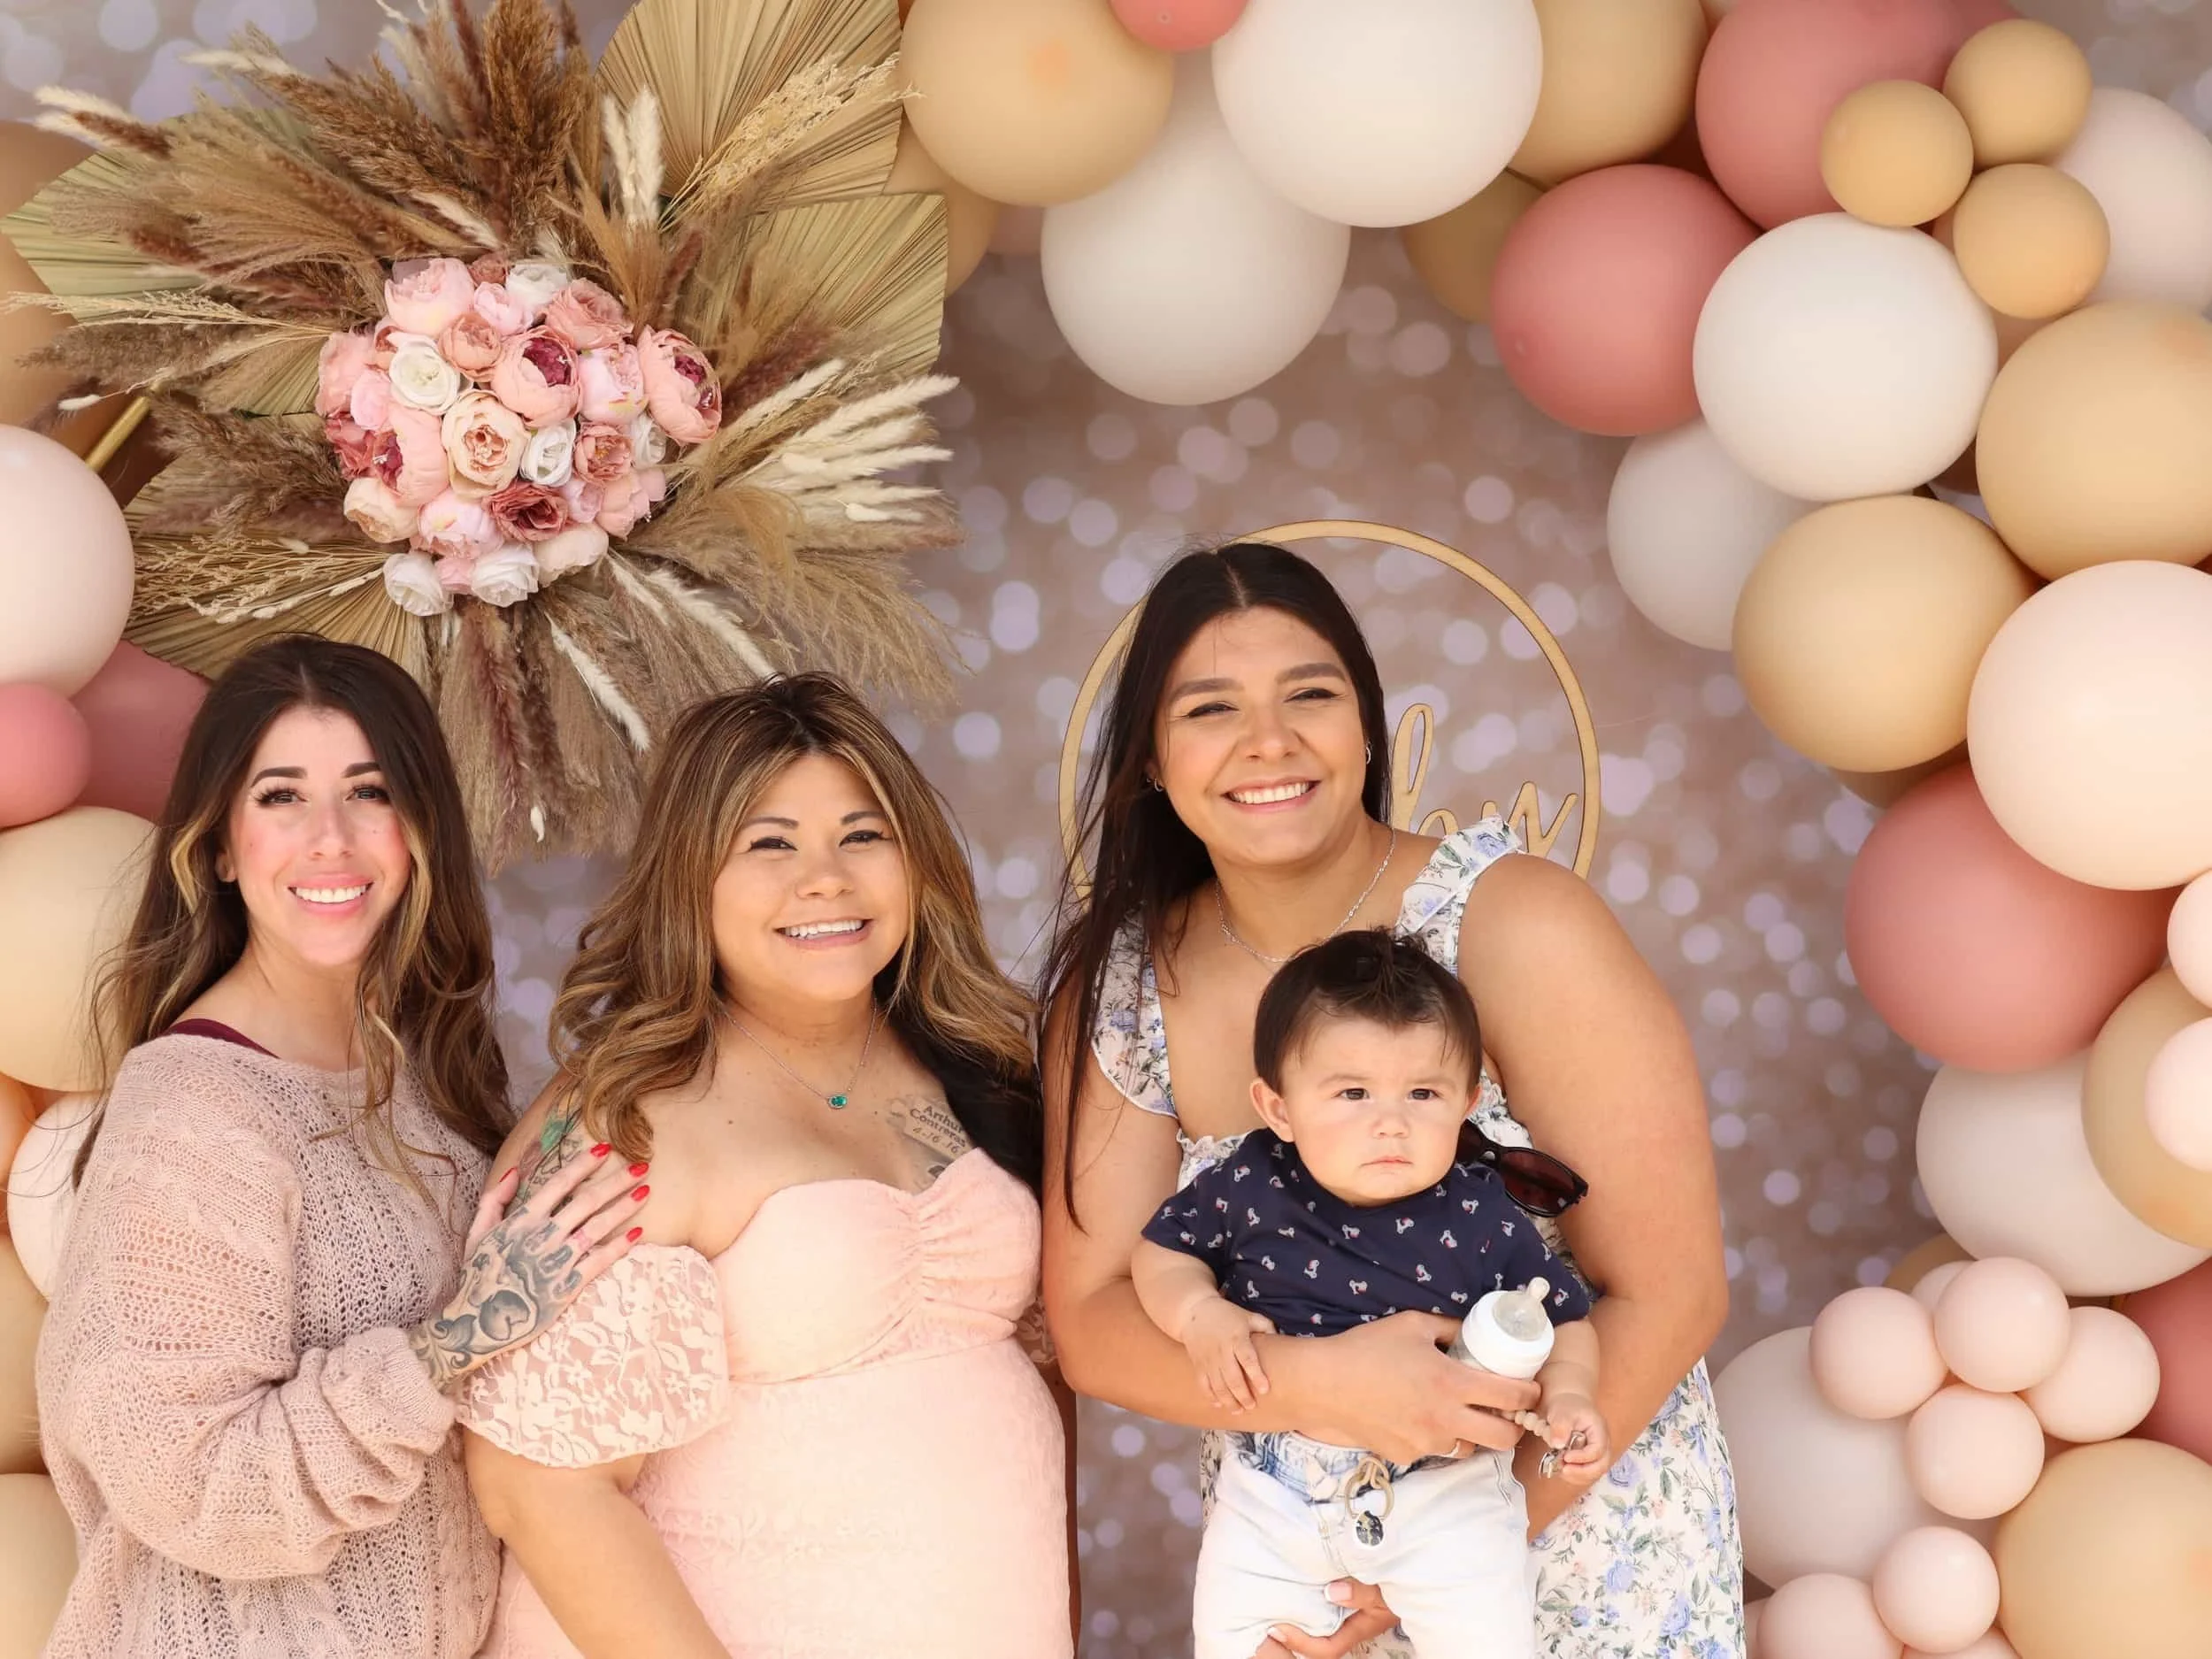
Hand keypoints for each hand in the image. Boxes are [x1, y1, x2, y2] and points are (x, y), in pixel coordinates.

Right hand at [409, 1139, 648, 1388]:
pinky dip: (618, 1246)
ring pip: (597, 1228)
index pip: (558, 1184)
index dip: (583, 1165)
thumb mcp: (477, 1234)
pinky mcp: (566, 1288)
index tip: (605, 1149)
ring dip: (623, 1208)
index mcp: (520, 1222)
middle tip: (642, 1166)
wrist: (476, 1325)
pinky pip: (598, 1262)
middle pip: (586, 1202)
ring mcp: (555, 1263)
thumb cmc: (478, 1275)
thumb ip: (495, 1199)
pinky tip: (637, 1233)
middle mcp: (541, 1238)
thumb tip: (516, 1170)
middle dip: (616, 1182)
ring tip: (646, 1192)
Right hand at [1180, 1299, 1275, 1411]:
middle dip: (1243, 1395)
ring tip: (1238, 1411)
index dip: (1256, 1375)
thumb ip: (1265, 1326)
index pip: (1248, 1359)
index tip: (1265, 1390)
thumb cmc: (1226, 1315)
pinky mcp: (1198, 1364)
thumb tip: (1279, 1339)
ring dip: (1228, 1400)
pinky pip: (1203, 1384)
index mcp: (1237, 1338)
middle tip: (1252, 1406)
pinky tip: (1219, 1404)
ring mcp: (1208, 1359)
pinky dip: (1210, 1396)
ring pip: (1218, 1385)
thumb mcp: (1247, 1316)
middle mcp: (1222, 1351)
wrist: (1193, 1312)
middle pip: (1233, 1378)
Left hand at [1253, 1581, 1396, 1658]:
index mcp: (1359, 1627)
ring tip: (1275, 1603)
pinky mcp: (1347, 1593)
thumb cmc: (1404, 1580)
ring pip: (1319, 1621)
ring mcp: (1349, 1609)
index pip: (1327, 1648)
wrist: (1417, 1570)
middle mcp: (1351, 1623)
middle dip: (1293, 1634)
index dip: (1302, 1643)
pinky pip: (1323, 1601)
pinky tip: (1295, 1585)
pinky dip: (1308, 1597)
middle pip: (1318, 1640)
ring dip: (1299, 1614)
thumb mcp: (1385, 1588)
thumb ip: (1362, 1592)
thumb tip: (1332, 1592)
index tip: (1278, 1627)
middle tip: (1267, 1620)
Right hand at [1297, 1312, 1539, 1463]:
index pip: (1512, 1397)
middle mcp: (1446, 1419)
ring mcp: (1426, 1442)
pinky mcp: (1406, 1456)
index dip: (1530, 1394)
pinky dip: (1435, 1438)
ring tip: (1459, 1415)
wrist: (1324, 1384)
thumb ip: (1449, 1328)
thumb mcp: (1412, 1324)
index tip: (1530, 1389)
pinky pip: (1433, 1451)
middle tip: (1505, 1412)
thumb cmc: (1367, 1348)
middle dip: (1513, 1426)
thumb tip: (1472, 1331)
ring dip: (1472, 1434)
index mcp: (1453, 1383)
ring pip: (1469, 1448)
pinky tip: (1418, 1419)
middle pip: (1503, 1438)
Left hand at [1541, 1392, 1610, 1485]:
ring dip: (1577, 1476)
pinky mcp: (1589, 1461)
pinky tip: (1561, 1470)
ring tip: (1560, 1469)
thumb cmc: (1566, 1407)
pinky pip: (1586, 1474)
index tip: (1565, 1457)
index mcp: (1600, 1431)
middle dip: (1582, 1472)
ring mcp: (1598, 1455)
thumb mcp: (1561, 1413)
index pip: (1597, 1450)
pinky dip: (1574, 1476)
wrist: (1568, 1407)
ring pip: (1594, 1473)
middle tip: (1564, 1469)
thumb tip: (1558, 1445)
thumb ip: (1560, 1427)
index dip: (1582, 1457)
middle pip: (1601, 1466)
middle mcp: (1603, 1445)